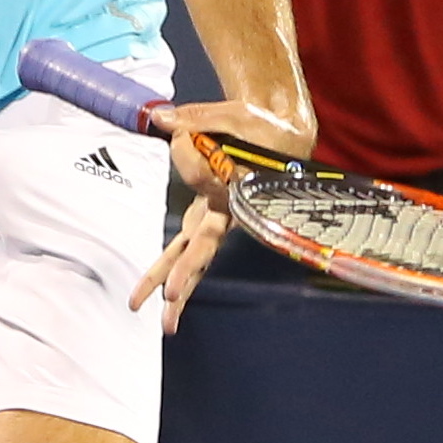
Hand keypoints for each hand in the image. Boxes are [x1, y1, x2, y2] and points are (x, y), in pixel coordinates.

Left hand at [130, 96, 313, 333]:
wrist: (282, 136)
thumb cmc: (262, 127)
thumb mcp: (233, 116)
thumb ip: (196, 118)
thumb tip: (160, 119)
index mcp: (238, 189)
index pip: (201, 182)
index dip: (186, 156)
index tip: (183, 134)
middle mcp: (228, 212)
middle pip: (203, 247)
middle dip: (186, 272)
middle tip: (170, 298)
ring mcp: (217, 219)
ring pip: (193, 256)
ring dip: (176, 287)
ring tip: (166, 326)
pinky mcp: (207, 218)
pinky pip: (185, 246)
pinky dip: (170, 266)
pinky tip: (159, 296)